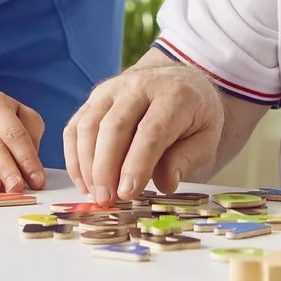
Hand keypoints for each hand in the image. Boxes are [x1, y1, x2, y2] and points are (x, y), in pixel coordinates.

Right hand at [64, 60, 223, 200]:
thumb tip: (165, 183)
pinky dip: (74, 156)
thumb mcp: (206, 139)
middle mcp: (140, 85)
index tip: (127, 193)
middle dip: (105, 168)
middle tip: (106, 199)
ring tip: (95, 194)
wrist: (181, 80)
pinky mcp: (95, 96)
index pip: (150, 132)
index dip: (136, 165)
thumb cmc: (194, 116)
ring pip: (89, 125)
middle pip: (114, 126)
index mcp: (174, 95)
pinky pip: (76, 126)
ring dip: (86, 164)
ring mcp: (113, 88)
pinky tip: (84, 181)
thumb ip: (186, 160)